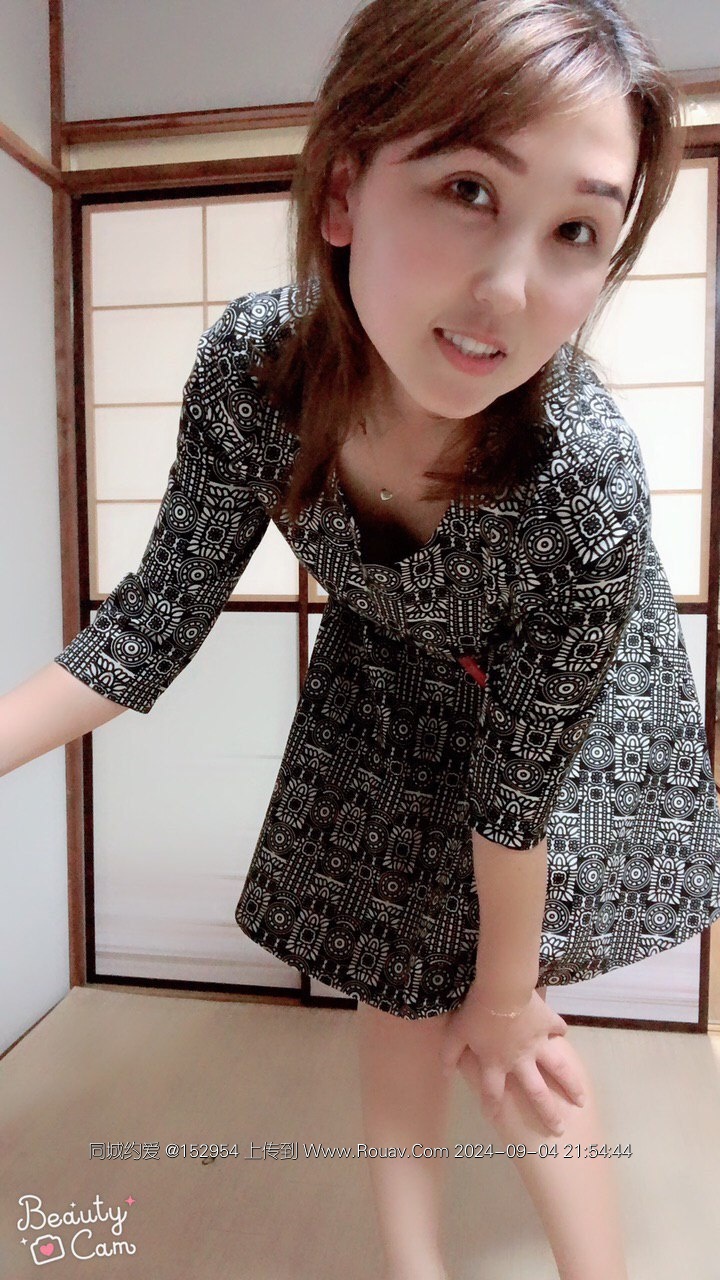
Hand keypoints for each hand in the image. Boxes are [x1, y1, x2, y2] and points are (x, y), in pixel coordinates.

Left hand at [439, 985, 584, 1136]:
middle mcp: (520, 1060)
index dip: (492, 1107)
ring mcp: (538, 1044)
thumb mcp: (455, 1034)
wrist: (503, 988)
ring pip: (558, 1070)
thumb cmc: (476, 1012)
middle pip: (536, 1093)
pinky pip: (558, 1030)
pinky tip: (564, 1035)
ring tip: (581, 1100)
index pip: (493, 1093)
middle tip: (559, 1129)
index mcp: (496, 1063)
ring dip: (570, 1086)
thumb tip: (444, 1074)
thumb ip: (449, 1055)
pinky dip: (560, 1032)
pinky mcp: (548, 1024)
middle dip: (548, 1113)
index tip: (496, 1119)